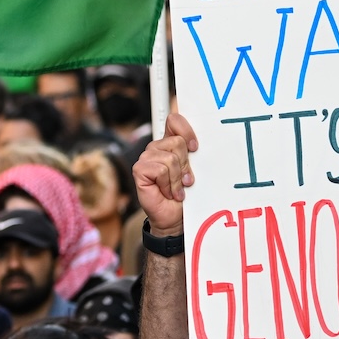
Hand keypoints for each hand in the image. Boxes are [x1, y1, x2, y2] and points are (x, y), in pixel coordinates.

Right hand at [131, 112, 197, 235]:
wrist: (175, 217)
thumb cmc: (185, 193)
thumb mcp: (193, 170)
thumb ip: (192, 154)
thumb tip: (198, 144)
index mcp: (169, 142)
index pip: (175, 120)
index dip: (186, 130)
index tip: (195, 147)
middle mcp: (156, 147)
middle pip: (177, 142)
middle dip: (186, 164)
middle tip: (185, 180)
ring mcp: (146, 158)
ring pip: (170, 158)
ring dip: (177, 178)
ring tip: (177, 189)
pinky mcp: (139, 170)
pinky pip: (161, 170)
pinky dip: (169, 184)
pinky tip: (167, 192)